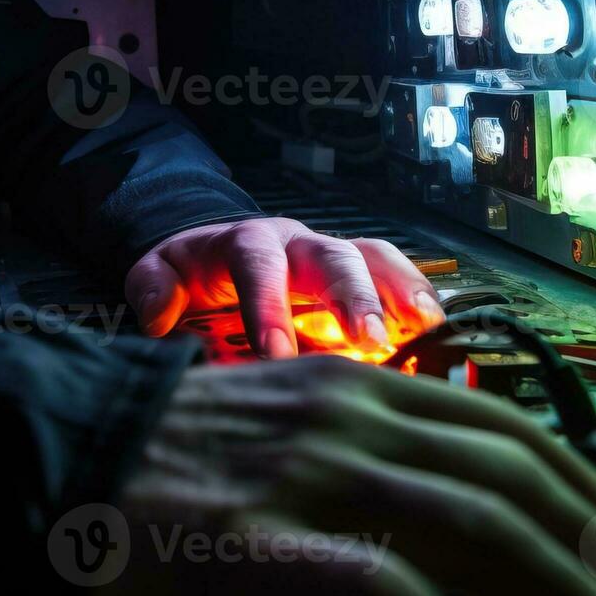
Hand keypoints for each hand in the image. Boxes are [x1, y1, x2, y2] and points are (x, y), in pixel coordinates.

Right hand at [111, 357, 595, 595]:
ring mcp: (307, 471)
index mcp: (354, 385)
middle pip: (516, 477)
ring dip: (562, 592)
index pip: (508, 429)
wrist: (41, 456)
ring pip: (479, 522)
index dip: (588, 493)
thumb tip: (444, 541)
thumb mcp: (274, 440)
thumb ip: (359, 468)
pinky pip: (384, 582)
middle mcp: (347, 413)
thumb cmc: (156, 468)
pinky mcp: (261, 540)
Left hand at [126, 217, 447, 358]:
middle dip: (354, 297)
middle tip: (370, 341)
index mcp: (247, 240)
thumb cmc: (192, 271)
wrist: (218, 252)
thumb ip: (153, 288)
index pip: (259, 266)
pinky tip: (441, 335)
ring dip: (403, 293)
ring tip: (427, 329)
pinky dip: (419, 303)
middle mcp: (299, 241)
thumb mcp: (159, 271)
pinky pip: (396, 280)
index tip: (277, 355)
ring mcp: (335, 256)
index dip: (270, 306)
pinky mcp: (360, 277)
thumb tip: (158, 317)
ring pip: (375, 259)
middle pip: (333, 256)